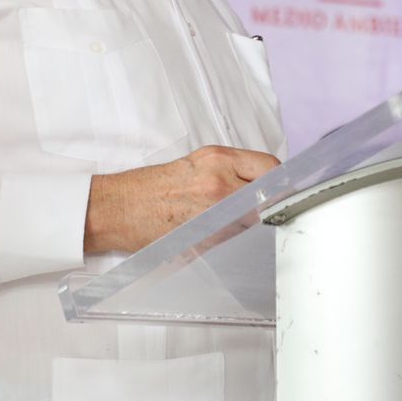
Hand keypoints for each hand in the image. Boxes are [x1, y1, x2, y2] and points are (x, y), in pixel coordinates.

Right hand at [84, 145, 279, 254]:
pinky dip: (232, 239)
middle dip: (269, 206)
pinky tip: (215, 234)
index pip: (271, 169)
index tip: (282, 190)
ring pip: (254, 223)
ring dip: (251, 226)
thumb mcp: (195, 164)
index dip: (281, 182)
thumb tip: (265, 184)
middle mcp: (219, 183)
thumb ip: (232, 170)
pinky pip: (234, 241)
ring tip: (230, 223)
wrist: (119, 208)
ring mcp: (213, 212)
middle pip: (268, 198)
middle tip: (263, 211)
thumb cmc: (151, 187)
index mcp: (217, 159)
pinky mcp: (205, 238)